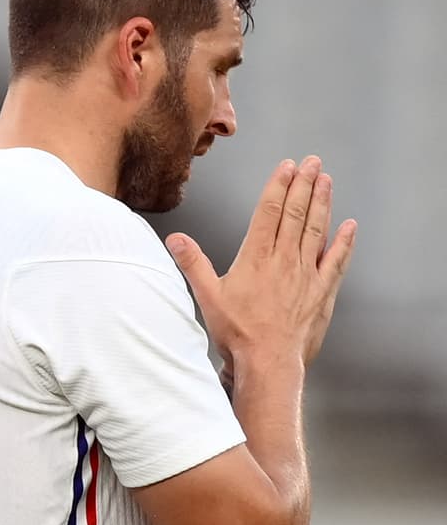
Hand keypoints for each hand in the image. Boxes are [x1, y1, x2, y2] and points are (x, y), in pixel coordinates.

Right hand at [165, 156, 356, 373]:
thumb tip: (175, 238)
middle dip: (304, 185)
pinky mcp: (321, 292)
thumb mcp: (207, 296)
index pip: (268, 212)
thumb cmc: (237, 332)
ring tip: (326, 180)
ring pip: (316, 230)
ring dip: (322, 203)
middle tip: (312, 162)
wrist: (269, 362)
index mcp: (256, 258)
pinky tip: (349, 226)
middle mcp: (284, 261)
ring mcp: (305, 275)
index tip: (287, 166)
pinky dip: (343, 242)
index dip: (278, 186)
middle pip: (296, 214)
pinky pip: (335, 261)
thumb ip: (192, 263)